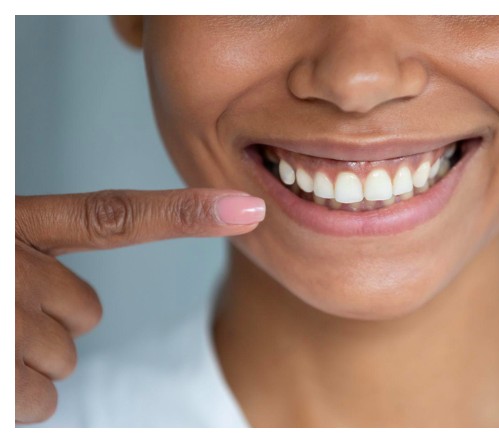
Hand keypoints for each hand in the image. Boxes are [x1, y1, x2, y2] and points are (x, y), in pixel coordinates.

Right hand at [15, 188, 264, 423]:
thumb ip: (35, 257)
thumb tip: (79, 306)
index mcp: (17, 226)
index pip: (115, 217)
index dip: (185, 213)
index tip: (248, 209)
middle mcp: (15, 268)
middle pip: (88, 312)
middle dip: (53, 320)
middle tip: (1, 314)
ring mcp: (6, 323)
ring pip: (66, 358)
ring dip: (29, 360)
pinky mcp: (0, 379)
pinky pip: (44, 400)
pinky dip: (17, 397)